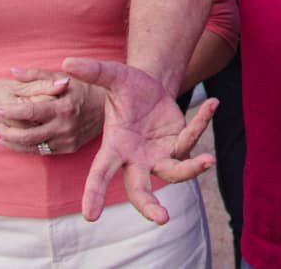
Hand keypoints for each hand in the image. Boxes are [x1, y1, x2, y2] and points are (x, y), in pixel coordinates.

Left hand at [0, 67, 105, 154]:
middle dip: (7, 131)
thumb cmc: (85, 87)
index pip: (31, 112)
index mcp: (63, 107)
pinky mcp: (69, 148)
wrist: (109, 106)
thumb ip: (38, 75)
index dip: (11, 111)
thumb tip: (14, 71)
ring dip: (13, 142)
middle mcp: (65, 126)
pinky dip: (26, 148)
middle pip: (28, 135)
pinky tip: (15, 142)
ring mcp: (67, 140)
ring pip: (33, 147)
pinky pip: (42, 151)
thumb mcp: (64, 77)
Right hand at [63, 57, 216, 223]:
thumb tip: (68, 61)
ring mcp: (159, 156)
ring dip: (191, 169)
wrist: (149, 85)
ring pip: (175, 172)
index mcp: (114, 147)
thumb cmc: (126, 87)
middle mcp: (136, 159)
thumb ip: (94, 71)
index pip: (100, 174)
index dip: (94, 194)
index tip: (90, 216)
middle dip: (149, 206)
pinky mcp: (179, 146)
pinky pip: (192, 138)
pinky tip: (212, 103)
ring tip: (209, 160)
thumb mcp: (112, 76)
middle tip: (162, 219)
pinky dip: (201, 121)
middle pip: (140, 190)